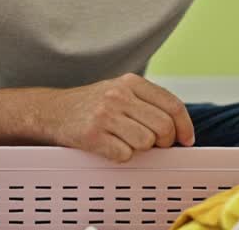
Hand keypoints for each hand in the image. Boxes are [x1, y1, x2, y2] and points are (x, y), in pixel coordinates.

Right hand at [37, 73, 194, 161]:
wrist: (52, 111)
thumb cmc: (92, 104)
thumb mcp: (120, 90)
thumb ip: (147, 102)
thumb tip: (178, 127)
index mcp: (131, 82)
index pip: (172, 104)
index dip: (184, 126)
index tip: (186, 139)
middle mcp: (119, 95)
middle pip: (163, 126)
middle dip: (164, 141)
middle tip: (155, 144)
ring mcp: (105, 115)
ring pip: (146, 142)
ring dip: (141, 148)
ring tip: (127, 141)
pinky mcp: (92, 135)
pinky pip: (125, 155)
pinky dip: (122, 155)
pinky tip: (111, 146)